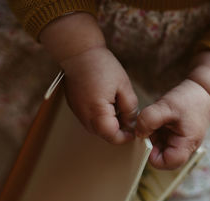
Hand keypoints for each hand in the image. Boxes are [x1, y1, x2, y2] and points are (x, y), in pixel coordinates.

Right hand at [40, 13, 137, 143]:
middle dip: (118, 129)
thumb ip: (130, 109)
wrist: (78, 53)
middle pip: (105, 135)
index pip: (113, 137)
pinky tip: (106, 100)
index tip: (134, 131)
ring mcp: (78, 113)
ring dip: (109, 123)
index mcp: (98, 113)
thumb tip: (131, 123)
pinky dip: (100, 116)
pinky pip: (90, 119)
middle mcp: (85, 117)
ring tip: (116, 103)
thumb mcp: (124, 86)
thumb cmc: (101, 66)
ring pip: (97, 128)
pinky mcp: (75, 108)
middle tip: (128, 114)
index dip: (126, 137)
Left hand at [136, 79, 209, 168]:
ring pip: (160, 148)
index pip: (168, 163)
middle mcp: (184, 148)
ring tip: (156, 120)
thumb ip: (149, 119)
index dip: (153, 155)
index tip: (147, 140)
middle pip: (162, 157)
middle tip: (149, 127)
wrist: (204, 91)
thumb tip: (138, 133)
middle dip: (151, 144)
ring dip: (153, 136)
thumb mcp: (166, 106)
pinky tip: (158, 120)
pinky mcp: (176, 137)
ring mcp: (180, 143)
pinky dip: (156, 131)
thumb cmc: (190, 99)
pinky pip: (162, 140)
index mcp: (186, 144)